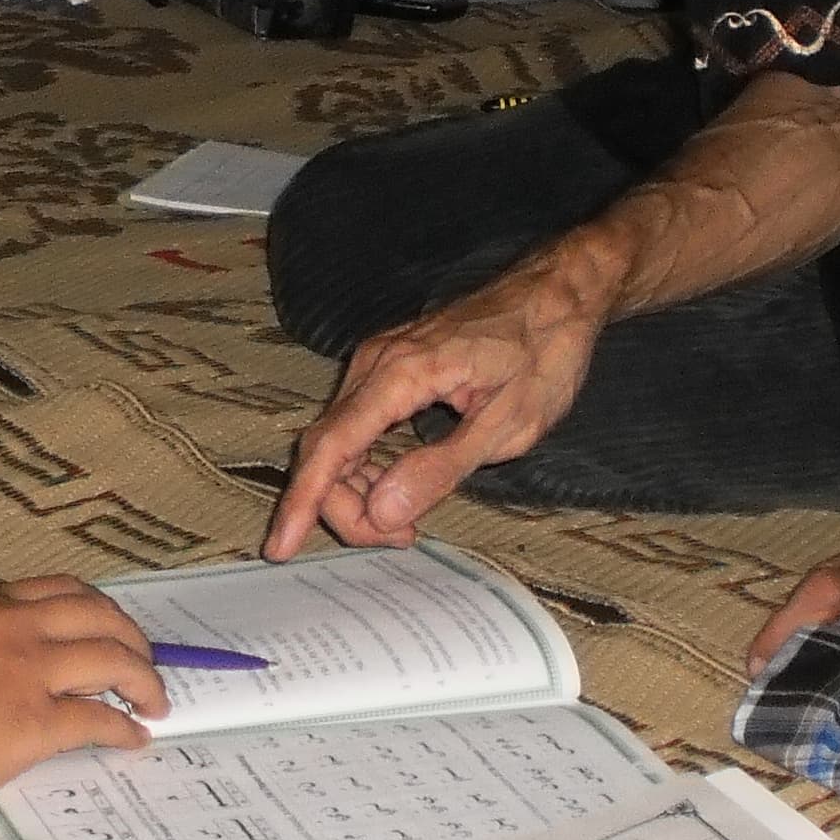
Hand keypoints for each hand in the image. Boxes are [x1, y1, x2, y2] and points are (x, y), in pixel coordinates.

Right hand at [0, 577, 168, 813]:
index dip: (90, 609)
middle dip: (130, 636)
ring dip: (142, 678)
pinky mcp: (39, 721)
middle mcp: (15, 626)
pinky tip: (135, 736)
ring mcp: (31, 671)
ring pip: (111, 659)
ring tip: (154, 699)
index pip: (55, 592)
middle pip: (97, 615)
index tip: (102, 625)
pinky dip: (125, 725)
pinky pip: (99, 718)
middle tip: (143, 659)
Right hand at [265, 245, 618, 556]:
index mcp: (403, 373)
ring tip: (407, 521)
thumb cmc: (544, 352)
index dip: (304, 500)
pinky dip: (370, 463)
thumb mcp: (508, 424)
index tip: (280, 546)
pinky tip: (400, 485)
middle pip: (328, 449)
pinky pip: (359, 423)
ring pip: (341, 439)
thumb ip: (441, 468)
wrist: (558, 292)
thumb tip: (382, 512)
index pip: (332, 446)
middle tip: (399, 539)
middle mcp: (377, 362)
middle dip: (346, 506)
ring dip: (359, 488)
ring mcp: (381, 361)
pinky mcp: (392, 367)